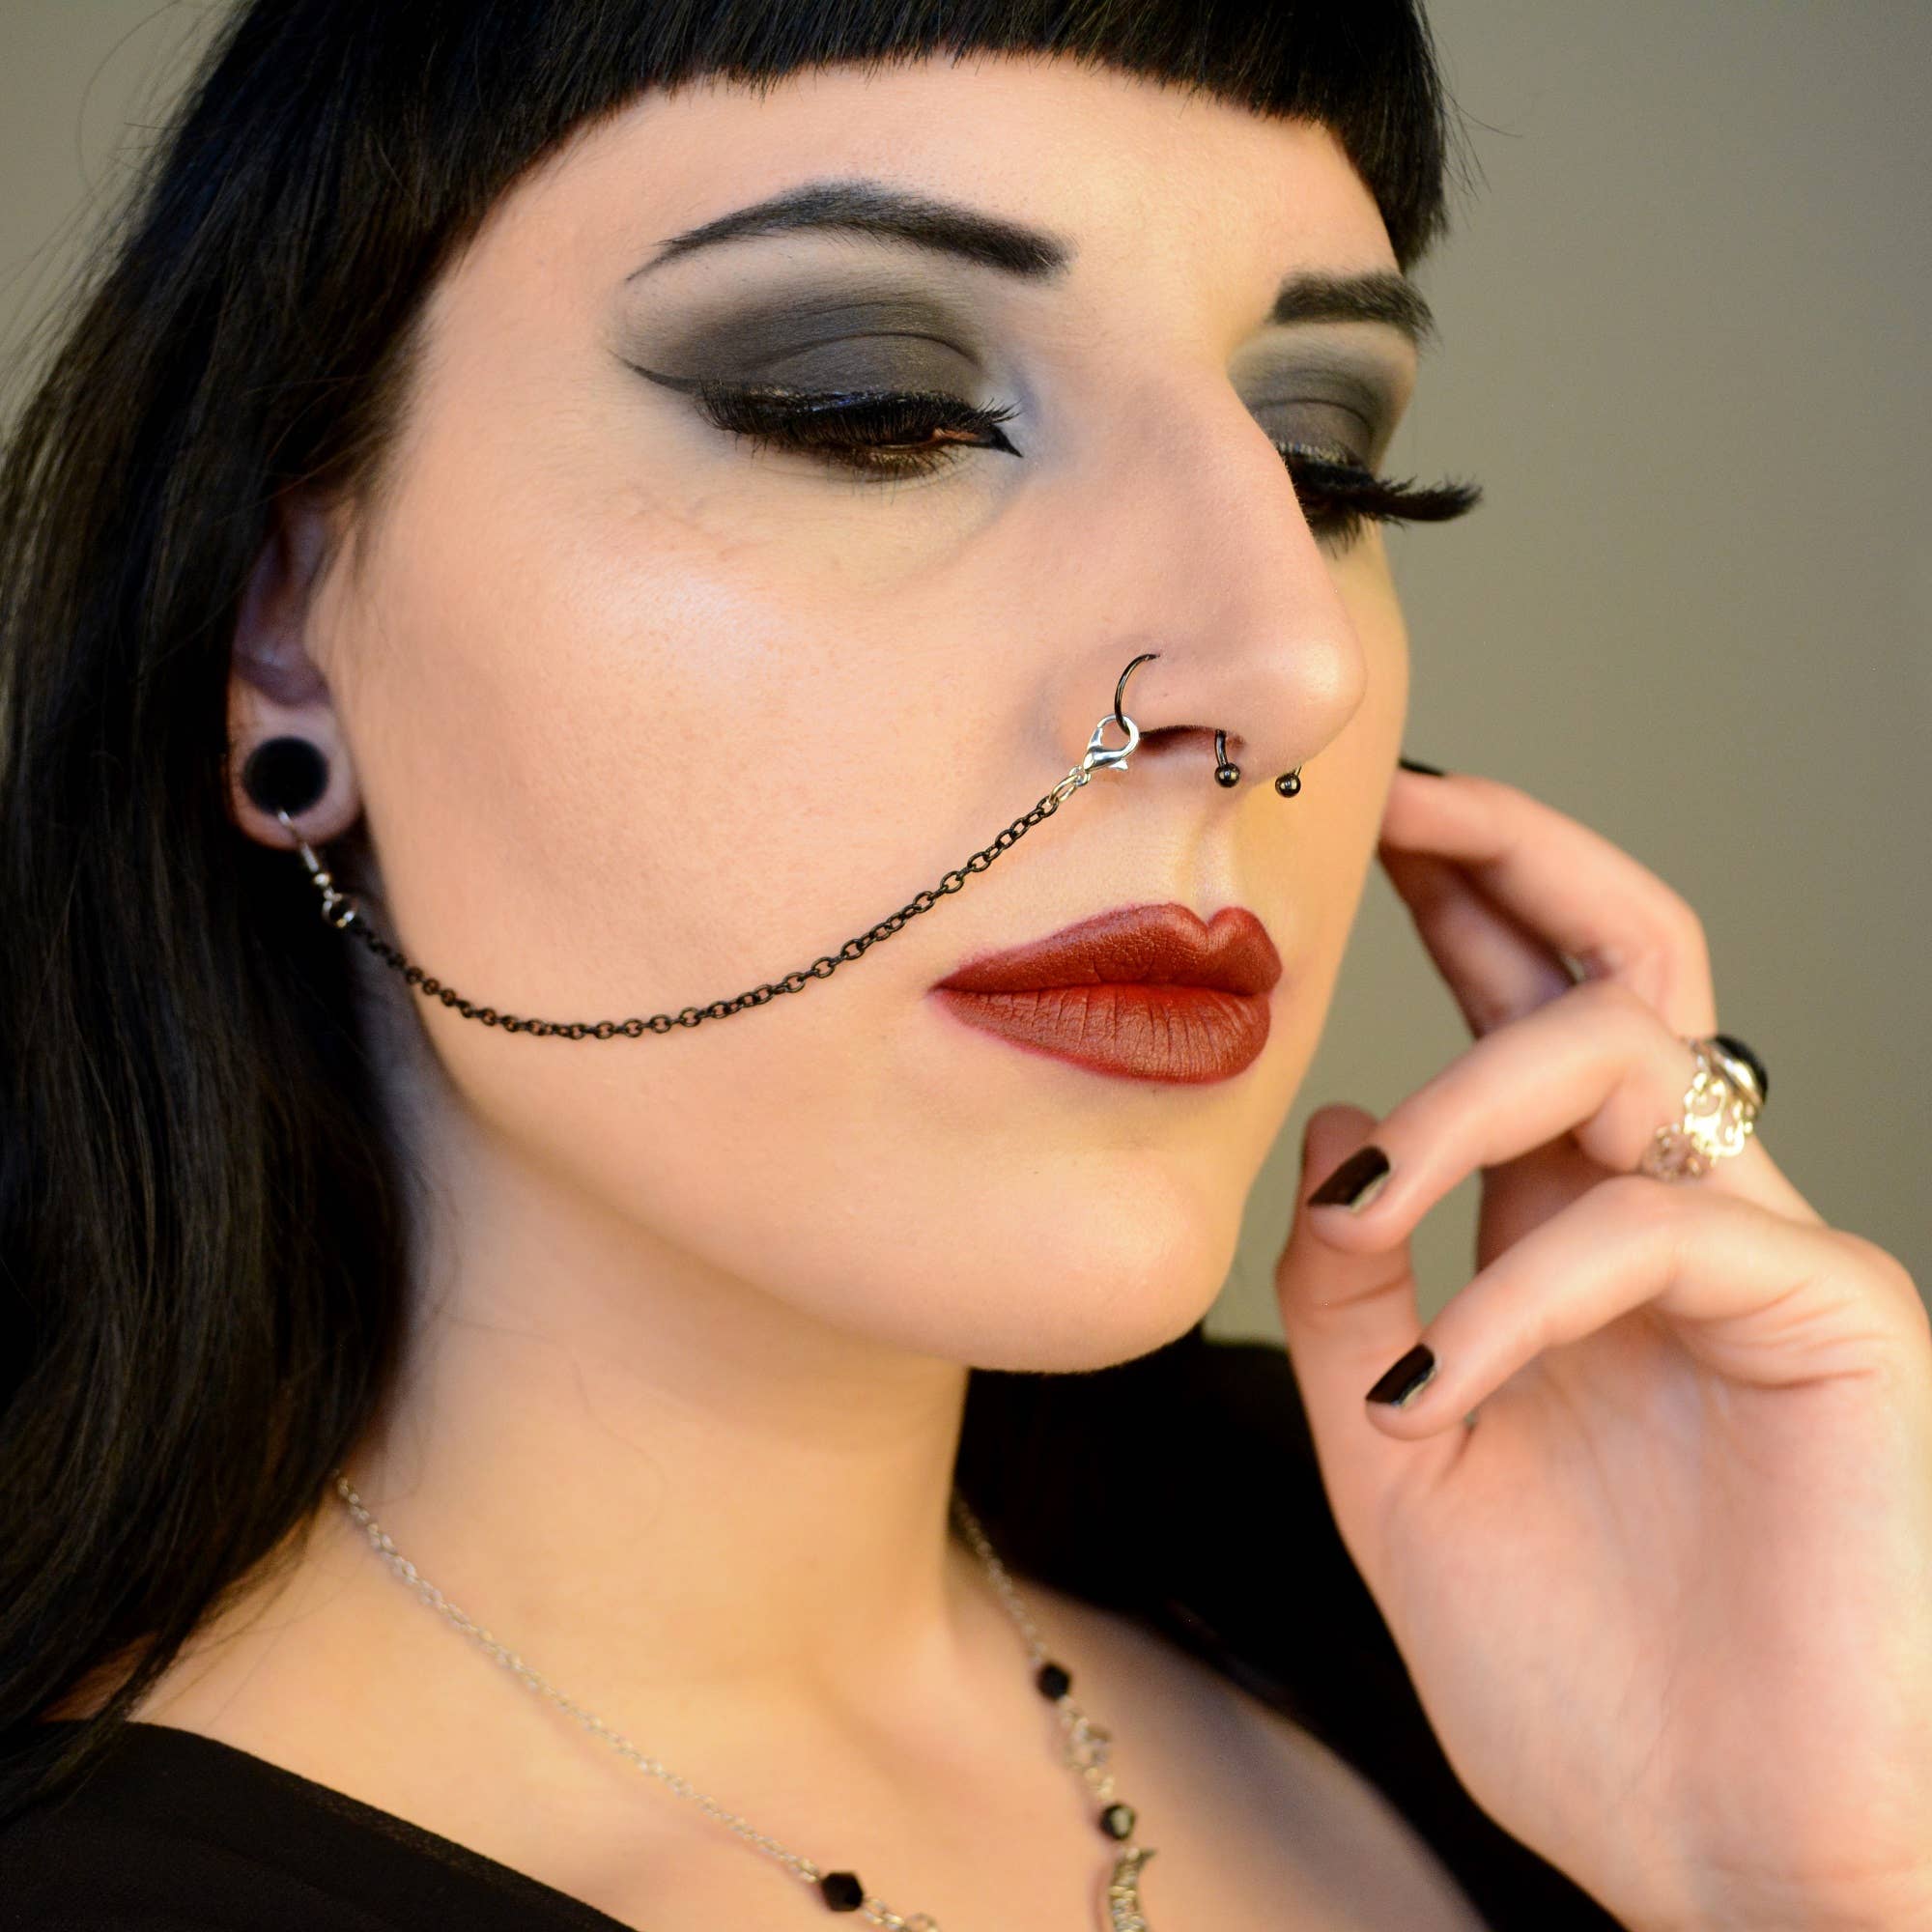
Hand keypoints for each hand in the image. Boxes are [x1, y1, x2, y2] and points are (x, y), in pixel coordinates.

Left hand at [1271, 766, 1931, 1931]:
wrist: (1714, 1852)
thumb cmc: (1570, 1670)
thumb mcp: (1398, 1465)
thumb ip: (1353, 1299)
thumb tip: (1327, 1122)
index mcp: (1572, 1232)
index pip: (1524, 1012)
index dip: (1453, 901)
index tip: (1353, 831)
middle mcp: (1672, 1212)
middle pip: (1627, 955)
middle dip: (1519, 855)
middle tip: (1400, 804)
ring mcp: (1764, 1255)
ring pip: (1635, 1051)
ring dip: (1474, 1091)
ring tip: (1372, 1202)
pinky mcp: (1836, 1322)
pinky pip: (1660, 1229)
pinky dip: (1523, 1292)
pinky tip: (1444, 1393)